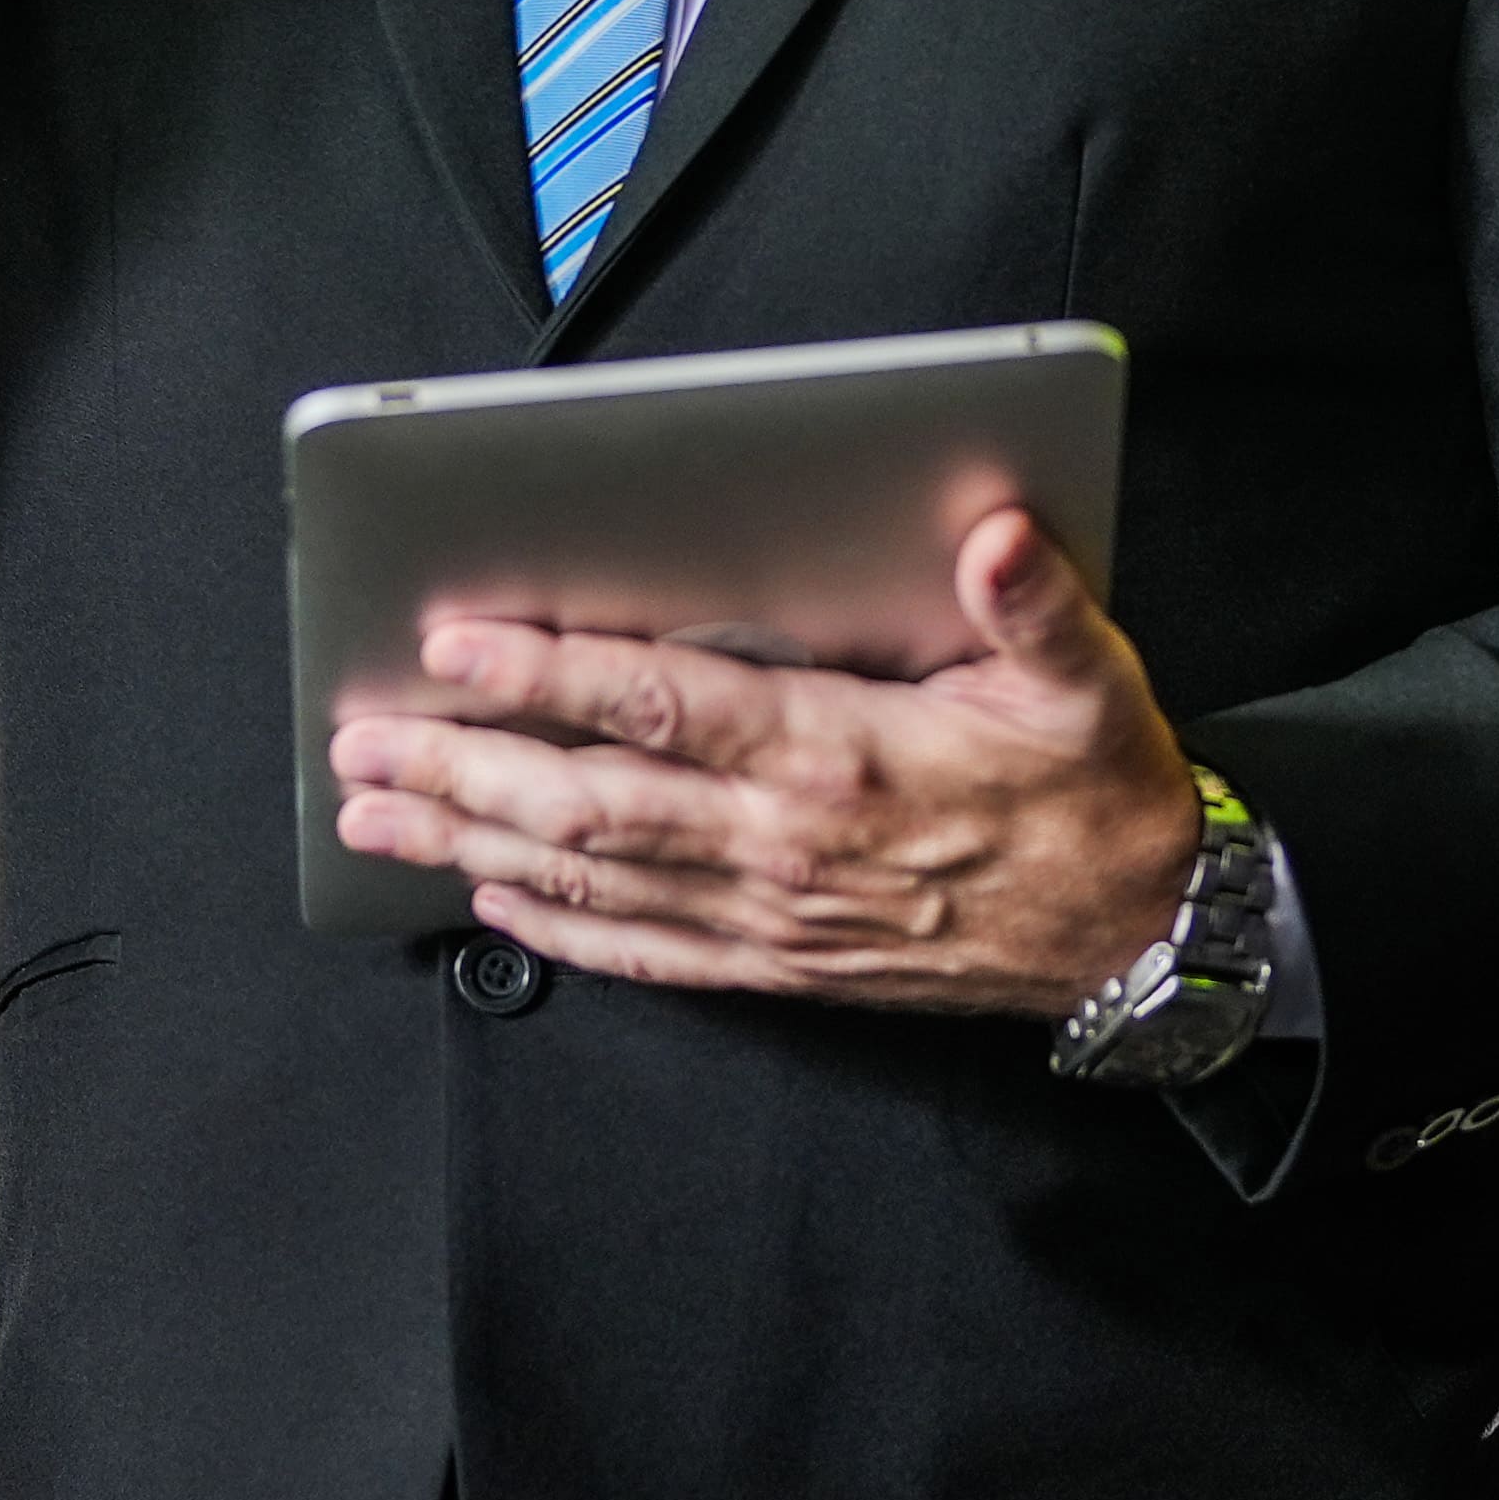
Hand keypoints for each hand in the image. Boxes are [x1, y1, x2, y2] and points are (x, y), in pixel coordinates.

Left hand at [324, 505, 1207, 1018]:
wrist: (1137, 939)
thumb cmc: (1098, 796)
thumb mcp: (1090, 682)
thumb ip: (1034, 602)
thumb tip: (992, 532)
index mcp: (842, 758)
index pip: (663, 705)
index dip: (549, 671)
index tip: (455, 643)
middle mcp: (785, 845)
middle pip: (588, 800)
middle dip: (460, 768)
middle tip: (361, 745)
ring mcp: (774, 917)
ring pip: (592, 880)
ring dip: (473, 847)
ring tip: (376, 820)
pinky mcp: (781, 967)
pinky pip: (645, 953)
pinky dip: (557, 932)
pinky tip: (492, 905)